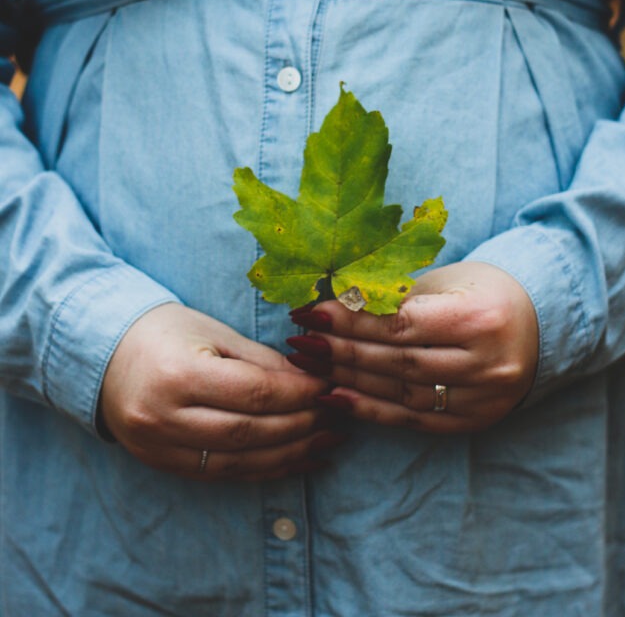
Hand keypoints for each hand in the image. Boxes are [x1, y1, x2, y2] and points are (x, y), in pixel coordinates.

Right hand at [100, 303, 341, 480]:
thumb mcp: (213, 333)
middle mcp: (165, 416)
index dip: (298, 393)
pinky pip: (221, 474)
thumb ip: (261, 361)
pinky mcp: (161, 465)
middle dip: (300, 426)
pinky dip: (262, 469)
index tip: (328, 387)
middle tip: (335, 416)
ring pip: (238, 461)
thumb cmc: (166, 332)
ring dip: (289, 455)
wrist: (106, 355)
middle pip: (249, 432)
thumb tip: (312, 379)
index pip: (253, 392)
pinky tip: (295, 461)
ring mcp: (159, 447)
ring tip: (326, 442)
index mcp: (179, 375)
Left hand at [287, 262, 538, 433]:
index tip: (310, 311)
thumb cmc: (481, 291)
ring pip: (402, 392)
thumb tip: (333, 301)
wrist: (539, 324)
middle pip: (398, 360)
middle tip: (300, 339)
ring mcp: (482, 398)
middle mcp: (485, 363)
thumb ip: (395, 295)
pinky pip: (413, 420)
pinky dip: (371, 409)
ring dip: (348, 378)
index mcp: (479, 316)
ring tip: (310, 363)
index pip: (402, 323)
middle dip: (341, 349)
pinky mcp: (474, 421)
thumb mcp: (445, 281)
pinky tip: (336, 396)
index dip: (351, 319)